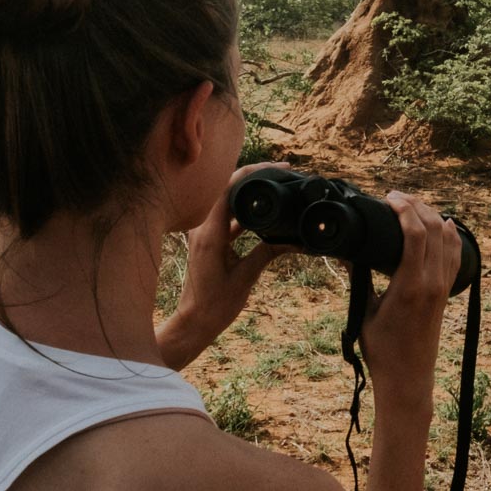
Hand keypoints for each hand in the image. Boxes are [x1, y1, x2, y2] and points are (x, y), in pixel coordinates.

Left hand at [159, 161, 290, 368]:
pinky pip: (226, 215)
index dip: (254, 172)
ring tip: (276, 188)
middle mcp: (202, 227)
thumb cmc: (215, 305)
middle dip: (255, 176)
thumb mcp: (247, 277)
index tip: (278, 169)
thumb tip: (296, 239)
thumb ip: (269, 252)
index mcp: (210, 233)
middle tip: (282, 173)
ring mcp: (202, 231)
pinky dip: (244, 210)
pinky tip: (263, 212)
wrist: (194, 321)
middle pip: (227, 187)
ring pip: (227, 199)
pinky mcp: (207, 239)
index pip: (229, 187)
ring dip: (250, 191)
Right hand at [359, 191, 463, 417]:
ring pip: (448, 238)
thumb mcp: (365, 312)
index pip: (416, 234)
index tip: (389, 197)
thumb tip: (347, 250)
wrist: (408, 378)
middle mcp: (433, 282)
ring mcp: (443, 287)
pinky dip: (450, 235)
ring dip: (432, 216)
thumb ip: (359, 278)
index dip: (404, 209)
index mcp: (411, 285)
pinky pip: (455, 255)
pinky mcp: (446, 292)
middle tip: (396, 197)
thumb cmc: (382, 350)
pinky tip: (444, 223)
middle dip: (417, 205)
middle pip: (434, 229)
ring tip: (412, 204)